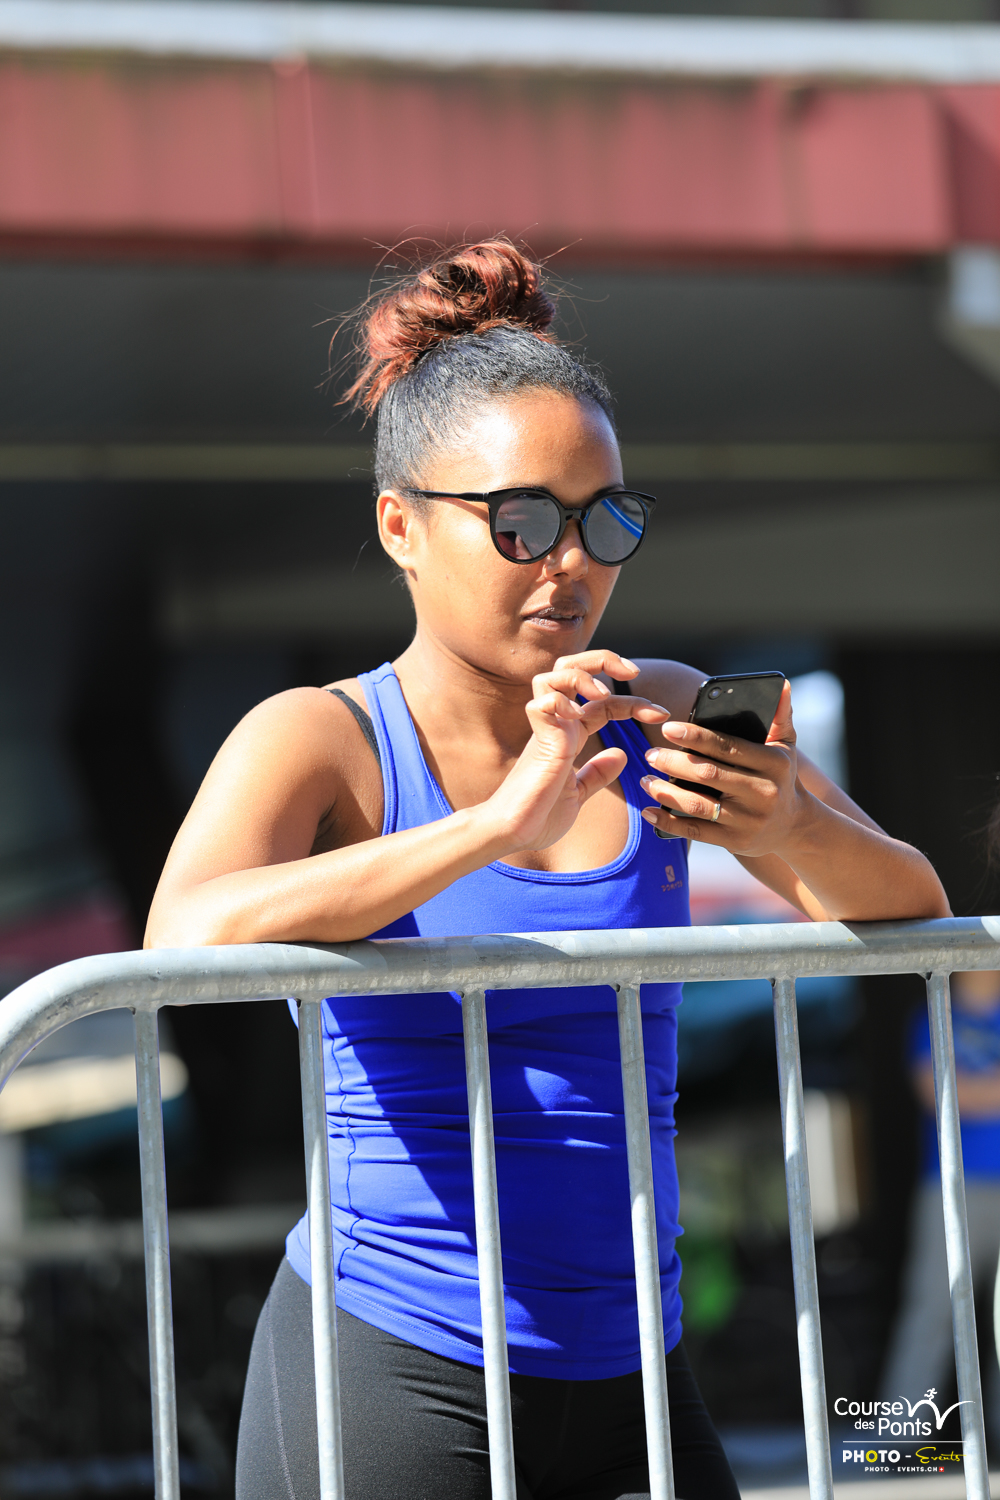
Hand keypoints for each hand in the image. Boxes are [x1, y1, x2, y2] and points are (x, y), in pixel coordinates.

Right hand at [485, 650, 670, 853]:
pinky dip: (560, 700)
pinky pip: (542, 703)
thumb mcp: (577, 793)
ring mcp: (545, 730)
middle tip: (632, 672)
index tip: (660, 714)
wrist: (513, 834)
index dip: (632, 703)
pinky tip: (576, 714)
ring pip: (552, 676)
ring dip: (581, 674)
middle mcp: (557, 726)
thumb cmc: (538, 815)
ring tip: (601, 693)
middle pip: (571, 669)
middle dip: (602, 660)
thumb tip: (620, 756)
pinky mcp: (537, 742)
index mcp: (568, 736)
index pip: (602, 703)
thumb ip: (596, 774)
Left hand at [639, 681, 809, 855]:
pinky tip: (649, 810)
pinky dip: (669, 821)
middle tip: (650, 754)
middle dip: (674, 763)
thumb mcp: (786, 747)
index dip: (696, 737)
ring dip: (666, 793)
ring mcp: (749, 820)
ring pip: (698, 805)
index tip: (668, 728)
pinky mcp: (736, 842)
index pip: (728, 747)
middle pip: (708, 774)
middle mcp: (763, 792)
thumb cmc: (781, 777)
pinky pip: (696, 831)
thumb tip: (780, 684)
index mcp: (773, 763)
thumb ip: (780, 716)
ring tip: (645, 781)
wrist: (795, 827)